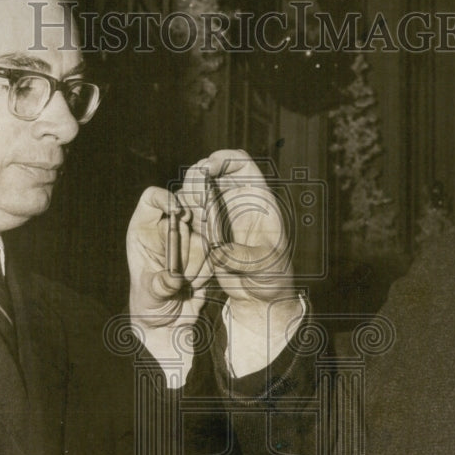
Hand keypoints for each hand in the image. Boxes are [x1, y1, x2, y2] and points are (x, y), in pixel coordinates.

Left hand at [126, 186, 212, 378]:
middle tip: (177, 275)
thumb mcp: (149, 298)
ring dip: (196, 264)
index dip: (166, 198)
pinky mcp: (206, 252)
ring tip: (183, 282)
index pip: (152, 198)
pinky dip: (206, 271)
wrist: (171, 322)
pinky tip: (194, 284)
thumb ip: (159, 286)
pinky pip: (215, 253)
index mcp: (143, 230)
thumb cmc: (150, 307)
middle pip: (184, 218)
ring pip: (203, 237)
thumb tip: (171, 278)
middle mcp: (165, 230)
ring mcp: (188, 239)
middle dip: (184, 248)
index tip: (179, 213)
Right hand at [179, 150, 301, 346]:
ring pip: (195, 189)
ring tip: (199, 224)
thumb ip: (245, 257)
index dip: (222, 159)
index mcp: (258, 198)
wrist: (258, 295)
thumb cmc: (272, 277)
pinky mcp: (204, 228)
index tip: (207, 169)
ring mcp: (219, 213)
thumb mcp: (265, 267)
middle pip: (211, 170)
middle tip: (195, 199)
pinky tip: (192, 232)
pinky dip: (183, 216)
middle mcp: (236, 200)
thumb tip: (219, 250)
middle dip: (198, 178)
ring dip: (188, 200)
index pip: (240, 163)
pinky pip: (187, 211)